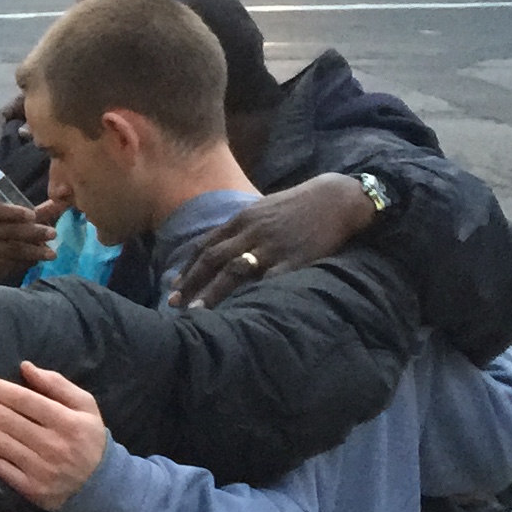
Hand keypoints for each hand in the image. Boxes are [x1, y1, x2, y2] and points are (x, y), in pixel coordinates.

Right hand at [0, 199, 58, 283]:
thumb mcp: (17, 219)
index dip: (15, 212)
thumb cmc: (4, 231)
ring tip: (52, 254)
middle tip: (53, 234)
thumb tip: (61, 203)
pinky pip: (11, 264)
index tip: (33, 215)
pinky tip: (38, 262)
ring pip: (12, 250)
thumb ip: (38, 212)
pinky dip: (27, 262)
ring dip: (34, 251)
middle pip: (9, 231)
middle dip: (33, 232)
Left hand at [0, 363, 109, 510]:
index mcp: (68, 421)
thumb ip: (57, 384)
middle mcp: (53, 445)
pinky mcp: (30, 488)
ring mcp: (40, 469)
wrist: (100, 486)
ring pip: (0, 443)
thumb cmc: (87, 438)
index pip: (24, 400)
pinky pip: (0, 467)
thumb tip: (25, 367)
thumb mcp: (85, 405)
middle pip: (7, 420)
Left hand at [169, 175, 375, 307]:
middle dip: (191, 283)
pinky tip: (240, 311)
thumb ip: (241, 227)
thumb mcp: (263, 208)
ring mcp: (272, 246)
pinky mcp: (294, 260)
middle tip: (173, 304)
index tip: (174, 285)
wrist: (338, 198)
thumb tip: (219, 244)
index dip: (188, 266)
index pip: (206, 245)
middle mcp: (251, 232)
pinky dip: (252, 295)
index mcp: (242, 219)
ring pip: (233, 271)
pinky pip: (269, 280)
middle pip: (212, 259)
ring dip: (212, 293)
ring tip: (197, 312)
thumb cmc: (299, 205)